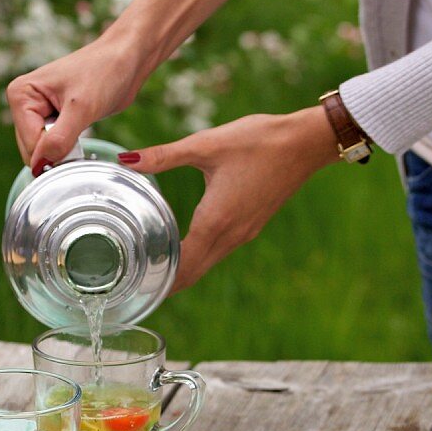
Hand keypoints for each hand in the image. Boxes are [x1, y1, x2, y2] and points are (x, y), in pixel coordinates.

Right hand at [6, 34, 145, 173]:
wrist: (126, 58)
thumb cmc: (104, 72)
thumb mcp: (82, 108)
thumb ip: (59, 139)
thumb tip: (40, 165)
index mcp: (20, 94)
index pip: (29, 143)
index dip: (53, 151)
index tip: (77, 142)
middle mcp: (23, 102)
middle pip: (32, 149)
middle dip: (57, 151)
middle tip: (81, 132)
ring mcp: (37, 111)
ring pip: (43, 150)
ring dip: (64, 149)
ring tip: (82, 126)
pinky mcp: (52, 118)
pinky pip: (54, 145)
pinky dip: (68, 147)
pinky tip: (81, 129)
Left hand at [119, 106, 338, 289]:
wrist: (305, 142)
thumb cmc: (257, 141)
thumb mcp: (206, 144)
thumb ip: (163, 156)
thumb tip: (125, 160)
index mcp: (216, 221)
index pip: (182, 266)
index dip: (158, 281)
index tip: (135, 289)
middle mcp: (231, 235)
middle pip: (193, 273)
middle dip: (165, 283)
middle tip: (135, 286)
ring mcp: (244, 233)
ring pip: (207, 263)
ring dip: (182, 271)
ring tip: (152, 272)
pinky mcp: (251, 225)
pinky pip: (219, 251)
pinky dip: (198, 258)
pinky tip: (184, 248)